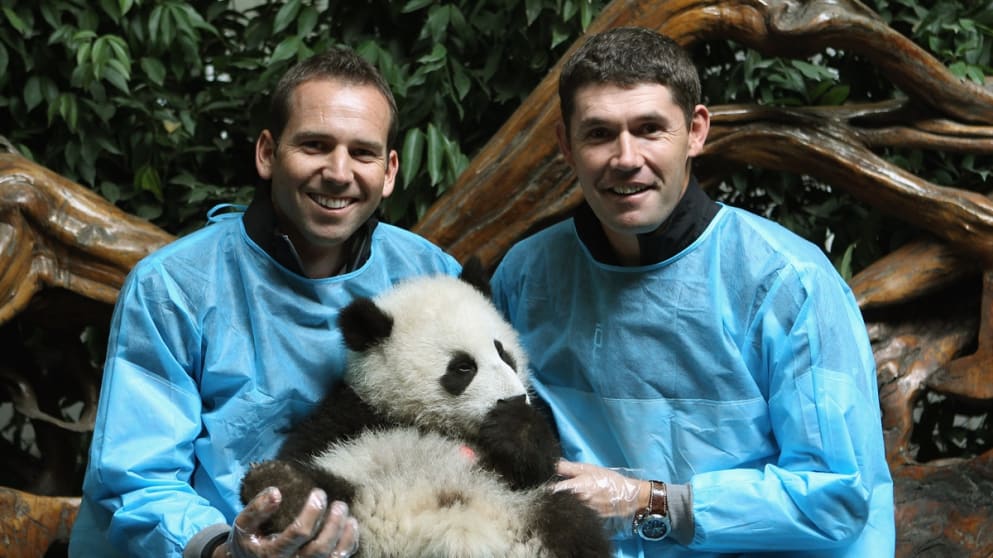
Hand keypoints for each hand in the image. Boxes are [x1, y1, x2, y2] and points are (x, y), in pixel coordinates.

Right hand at [219, 486, 359, 557]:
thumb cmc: (251, 539)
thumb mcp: (244, 525)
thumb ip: (256, 509)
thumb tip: (276, 493)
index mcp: (272, 554)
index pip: (299, 533)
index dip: (312, 512)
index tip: (318, 493)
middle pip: (319, 549)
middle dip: (333, 524)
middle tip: (339, 504)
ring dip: (344, 535)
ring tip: (346, 512)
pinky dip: (348, 543)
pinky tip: (350, 524)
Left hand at [553, 460, 647, 517]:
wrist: (627, 496)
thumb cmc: (607, 480)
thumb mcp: (589, 469)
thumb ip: (569, 468)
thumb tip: (552, 465)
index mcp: (574, 488)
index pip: (552, 491)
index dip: (547, 489)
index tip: (547, 486)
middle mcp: (576, 502)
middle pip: (558, 501)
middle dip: (555, 497)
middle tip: (558, 492)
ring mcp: (582, 513)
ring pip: (565, 510)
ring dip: (563, 505)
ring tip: (569, 499)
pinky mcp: (588, 519)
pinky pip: (576, 516)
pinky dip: (573, 512)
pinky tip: (578, 508)